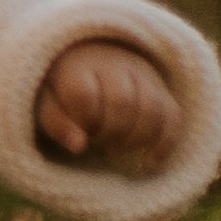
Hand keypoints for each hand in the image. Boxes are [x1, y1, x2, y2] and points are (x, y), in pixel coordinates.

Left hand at [36, 38, 183, 173]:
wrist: (88, 60)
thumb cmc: (62, 90)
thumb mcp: (47, 103)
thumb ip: (56, 122)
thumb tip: (78, 146)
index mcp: (77, 65)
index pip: (83, 95)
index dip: (83, 121)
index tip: (80, 129)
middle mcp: (113, 65)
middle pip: (122, 102)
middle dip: (111, 131)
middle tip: (101, 142)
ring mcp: (141, 76)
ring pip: (152, 108)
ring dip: (138, 138)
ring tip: (119, 149)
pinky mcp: (161, 90)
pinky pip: (173, 115)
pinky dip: (166, 141)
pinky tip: (152, 159)